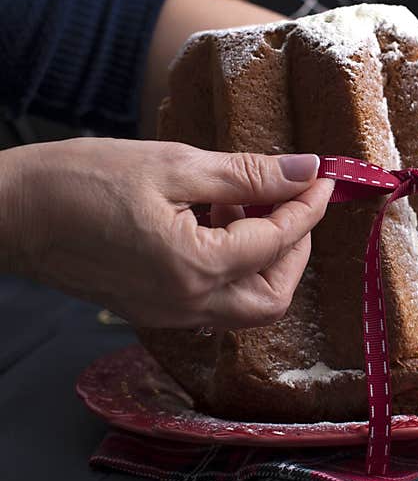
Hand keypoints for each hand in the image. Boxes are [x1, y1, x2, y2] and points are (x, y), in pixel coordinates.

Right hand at [0, 138, 332, 327]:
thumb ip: (247, 175)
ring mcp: (171, 315)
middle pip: (274, 298)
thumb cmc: (82, 179)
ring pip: (247, 307)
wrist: (12, 212)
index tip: (323, 179)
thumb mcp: (173, 165)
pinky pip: (215, 302)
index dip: (308, 208)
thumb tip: (306, 171)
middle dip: (294, 250)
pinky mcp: (156, 311)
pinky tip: (217, 225)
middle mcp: (189, 305)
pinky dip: (233, 269)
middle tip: (292, 203)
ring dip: (265, 261)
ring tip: (246, 207)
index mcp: (196, 267)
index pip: (278, 242)